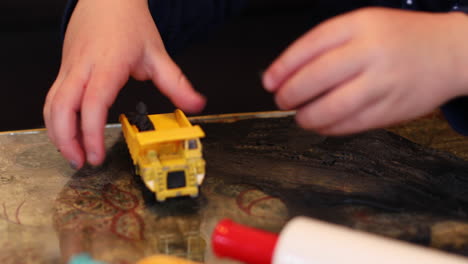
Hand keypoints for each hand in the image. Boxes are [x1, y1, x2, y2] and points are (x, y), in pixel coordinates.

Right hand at [44, 0, 205, 168]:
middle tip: (81, 162)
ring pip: (51, 104)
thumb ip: (176, 83)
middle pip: (60, 108)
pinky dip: (56, 118)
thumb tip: (195, 105)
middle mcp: (83, 68)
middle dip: (67, 140)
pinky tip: (68, 130)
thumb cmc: (129, 22)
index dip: (91, 133)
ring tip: (72, 152)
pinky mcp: (64, 68)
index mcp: (107, 65)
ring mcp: (69, 67)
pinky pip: (53, 97)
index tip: (97, 155)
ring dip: (57, 133)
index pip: (92, 104)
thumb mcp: (157, 53)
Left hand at [263, 8, 467, 134]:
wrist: (450, 52)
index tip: (268, 81)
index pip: (309, 46)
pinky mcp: (391, 109)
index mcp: (361, 25)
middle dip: (290, 94)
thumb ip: (326, 45)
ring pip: (331, 107)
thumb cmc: (400, 39)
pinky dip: (329, 129)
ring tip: (300, 116)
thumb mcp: (364, 26)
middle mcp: (371, 52)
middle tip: (282, 100)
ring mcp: (383, 82)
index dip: (282, 67)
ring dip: (306, 117)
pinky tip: (321, 125)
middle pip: (315, 78)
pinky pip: (351, 125)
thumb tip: (284, 74)